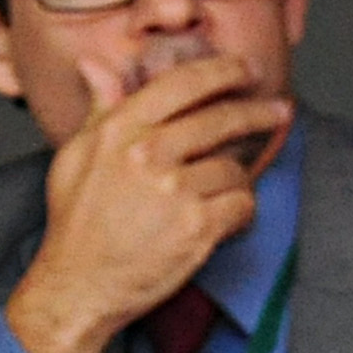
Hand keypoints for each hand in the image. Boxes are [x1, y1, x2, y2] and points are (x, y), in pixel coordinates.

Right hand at [1, 47, 295, 352]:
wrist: (78, 286)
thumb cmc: (76, 224)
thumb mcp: (74, 157)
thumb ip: (98, 109)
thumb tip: (96, 66)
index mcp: (117, 131)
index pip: (181, 84)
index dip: (222, 71)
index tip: (244, 69)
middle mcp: (146, 154)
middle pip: (221, 119)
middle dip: (258, 113)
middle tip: (277, 112)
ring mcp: (173, 190)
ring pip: (234, 168)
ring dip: (234, 181)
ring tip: (219, 194)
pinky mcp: (197, 226)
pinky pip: (242, 205)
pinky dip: (239, 214)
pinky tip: (222, 220)